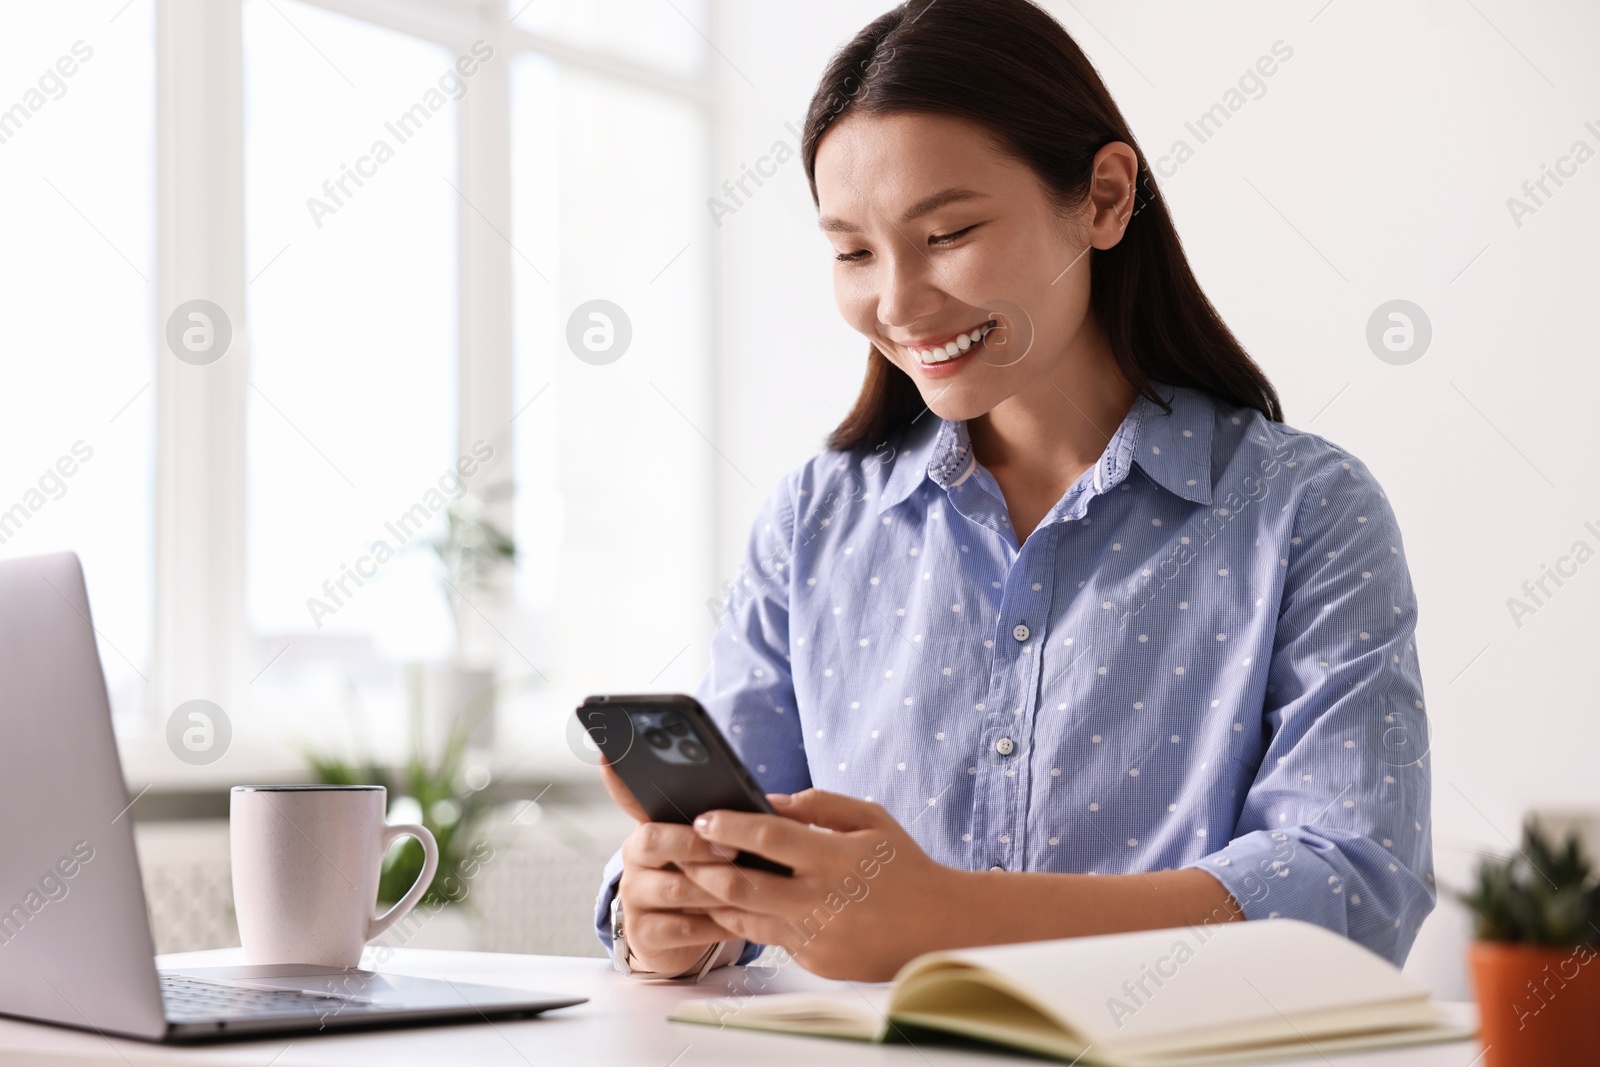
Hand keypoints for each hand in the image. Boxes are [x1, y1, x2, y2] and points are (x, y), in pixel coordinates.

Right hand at [600, 758, 741, 974]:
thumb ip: (723, 824)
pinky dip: (716, 924)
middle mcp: (635, 857)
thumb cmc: (704, 879)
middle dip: (696, 843)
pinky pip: (683, 928)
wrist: (682, 938)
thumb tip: (766, 805)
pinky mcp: (644, 933)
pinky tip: (739, 919)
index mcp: (651, 826)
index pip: (630, 797)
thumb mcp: (710, 848)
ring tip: (750, 887)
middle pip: (654, 839)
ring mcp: (635, 896)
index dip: (617, 778)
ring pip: (676, 888)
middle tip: (732, 847)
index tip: (609, 753)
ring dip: (717, 888)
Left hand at [681, 789, 958, 980]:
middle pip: (742, 886)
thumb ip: (818, 804)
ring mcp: (816, 937)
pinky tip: (739, 902)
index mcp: (835, 859)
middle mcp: (821, 901)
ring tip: (697, 877)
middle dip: (703, 868)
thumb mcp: (870, 819)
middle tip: (684, 852)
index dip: (729, 827)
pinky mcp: (815, 961)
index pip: (768, 839)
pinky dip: (753, 918)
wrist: (939, 927)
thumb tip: (767, 799)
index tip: (704, 817)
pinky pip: (771, 938)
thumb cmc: (904, 866)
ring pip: (746, 918)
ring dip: (716, 897)